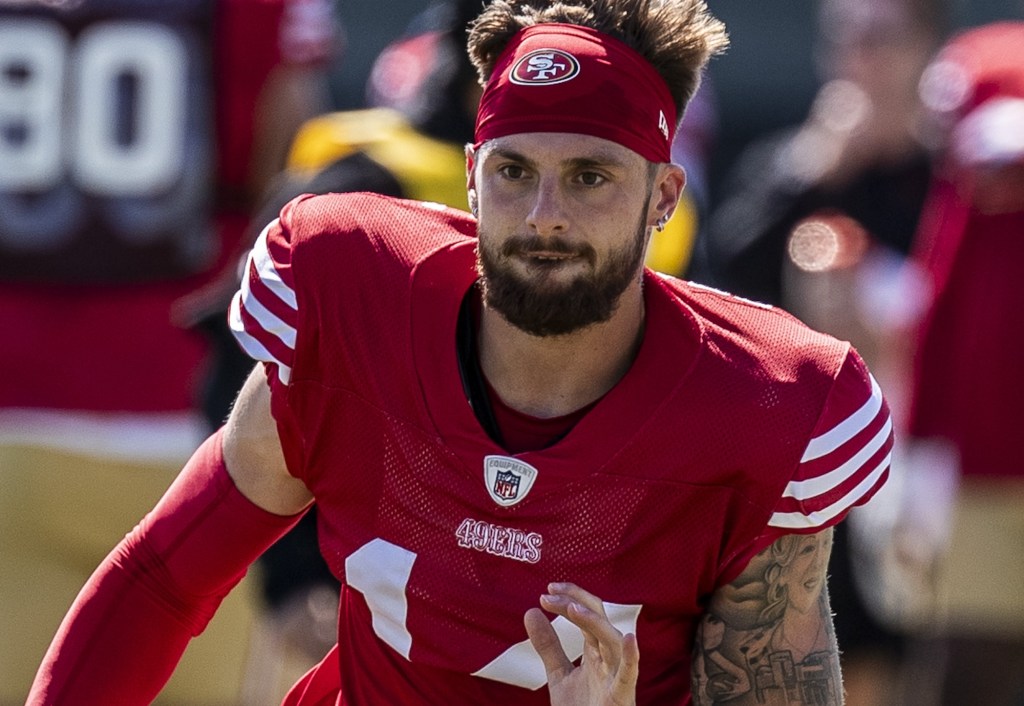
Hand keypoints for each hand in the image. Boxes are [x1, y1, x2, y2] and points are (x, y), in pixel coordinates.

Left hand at [524, 582, 638, 705]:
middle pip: (600, 619)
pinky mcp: (621, 696)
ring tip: (572, 610)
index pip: (587, 614)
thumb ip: (548, 646)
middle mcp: (609, 659)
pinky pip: (629, 675)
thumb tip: (531, 611)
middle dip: (577, 601)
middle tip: (551, 592)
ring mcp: (616, 676)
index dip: (570, 598)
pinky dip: (631, 657)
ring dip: (594, 623)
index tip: (547, 591)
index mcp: (597, 651)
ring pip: (613, 641)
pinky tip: (628, 638)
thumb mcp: (559, 676)